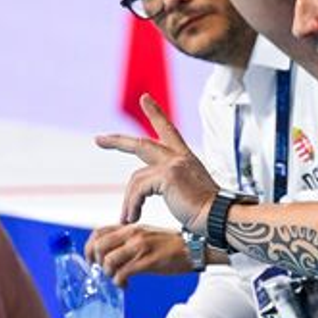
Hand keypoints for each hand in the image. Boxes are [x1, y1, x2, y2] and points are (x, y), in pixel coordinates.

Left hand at [86, 224, 191, 285]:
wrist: (194, 247)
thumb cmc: (171, 244)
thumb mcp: (146, 234)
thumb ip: (128, 239)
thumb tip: (110, 252)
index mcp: (131, 227)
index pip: (98, 232)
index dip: (89, 247)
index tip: (91, 260)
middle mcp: (133, 234)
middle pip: (98, 246)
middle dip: (95, 263)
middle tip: (102, 272)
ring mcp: (140, 247)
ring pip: (108, 261)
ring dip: (108, 275)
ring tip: (117, 279)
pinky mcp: (147, 261)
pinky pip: (122, 273)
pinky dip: (119, 282)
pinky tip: (125, 285)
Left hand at [97, 94, 219, 232]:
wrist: (219, 218)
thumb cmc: (206, 213)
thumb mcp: (187, 192)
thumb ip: (170, 185)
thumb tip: (150, 191)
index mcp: (185, 160)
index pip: (168, 131)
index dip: (156, 114)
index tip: (145, 99)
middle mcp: (179, 157)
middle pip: (142, 144)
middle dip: (118, 141)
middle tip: (99, 139)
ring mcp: (173, 164)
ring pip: (136, 178)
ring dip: (129, 200)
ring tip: (128, 218)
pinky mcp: (168, 175)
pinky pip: (138, 189)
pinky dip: (133, 205)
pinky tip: (133, 217)